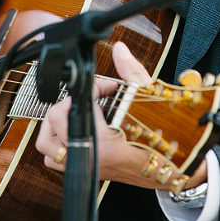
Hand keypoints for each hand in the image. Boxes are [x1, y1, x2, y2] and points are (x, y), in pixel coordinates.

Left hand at [34, 41, 207, 188]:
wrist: (173, 168)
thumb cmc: (164, 140)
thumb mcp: (149, 100)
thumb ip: (131, 72)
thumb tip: (120, 50)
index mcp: (104, 145)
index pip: (76, 107)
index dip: (90, 89)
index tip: (106, 87)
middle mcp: (90, 158)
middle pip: (55, 121)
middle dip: (71, 102)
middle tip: (91, 97)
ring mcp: (86, 167)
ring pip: (47, 144)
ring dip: (55, 124)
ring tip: (75, 111)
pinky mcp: (85, 170)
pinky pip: (54, 159)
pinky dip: (57, 143)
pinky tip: (74, 129)